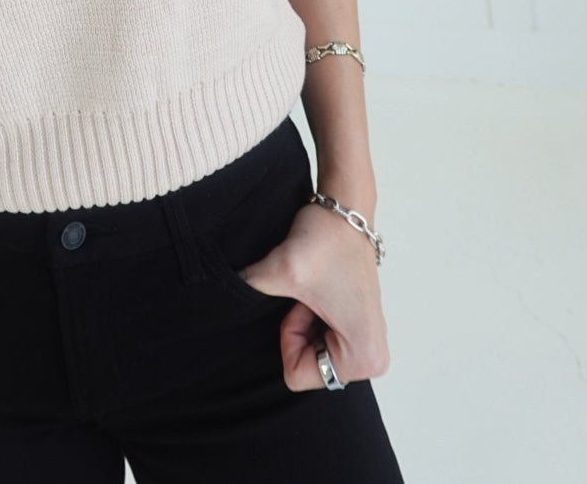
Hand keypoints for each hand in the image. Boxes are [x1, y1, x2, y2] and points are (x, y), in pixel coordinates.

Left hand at [236, 200, 390, 390]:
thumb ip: (248, 287)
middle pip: (306, 368)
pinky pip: (318, 340)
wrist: (346, 210)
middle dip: (297, 330)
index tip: (303, 301)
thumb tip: (214, 292)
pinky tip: (318, 290)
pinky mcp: (358, 329)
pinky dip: (310, 317)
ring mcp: (367, 344)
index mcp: (365, 358)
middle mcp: (373, 359)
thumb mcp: (282, 269)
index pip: (298, 375)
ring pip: (309, 353)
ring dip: (303, 321)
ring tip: (313, 289)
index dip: (289, 336)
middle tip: (308, 294)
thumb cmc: (326, 239)